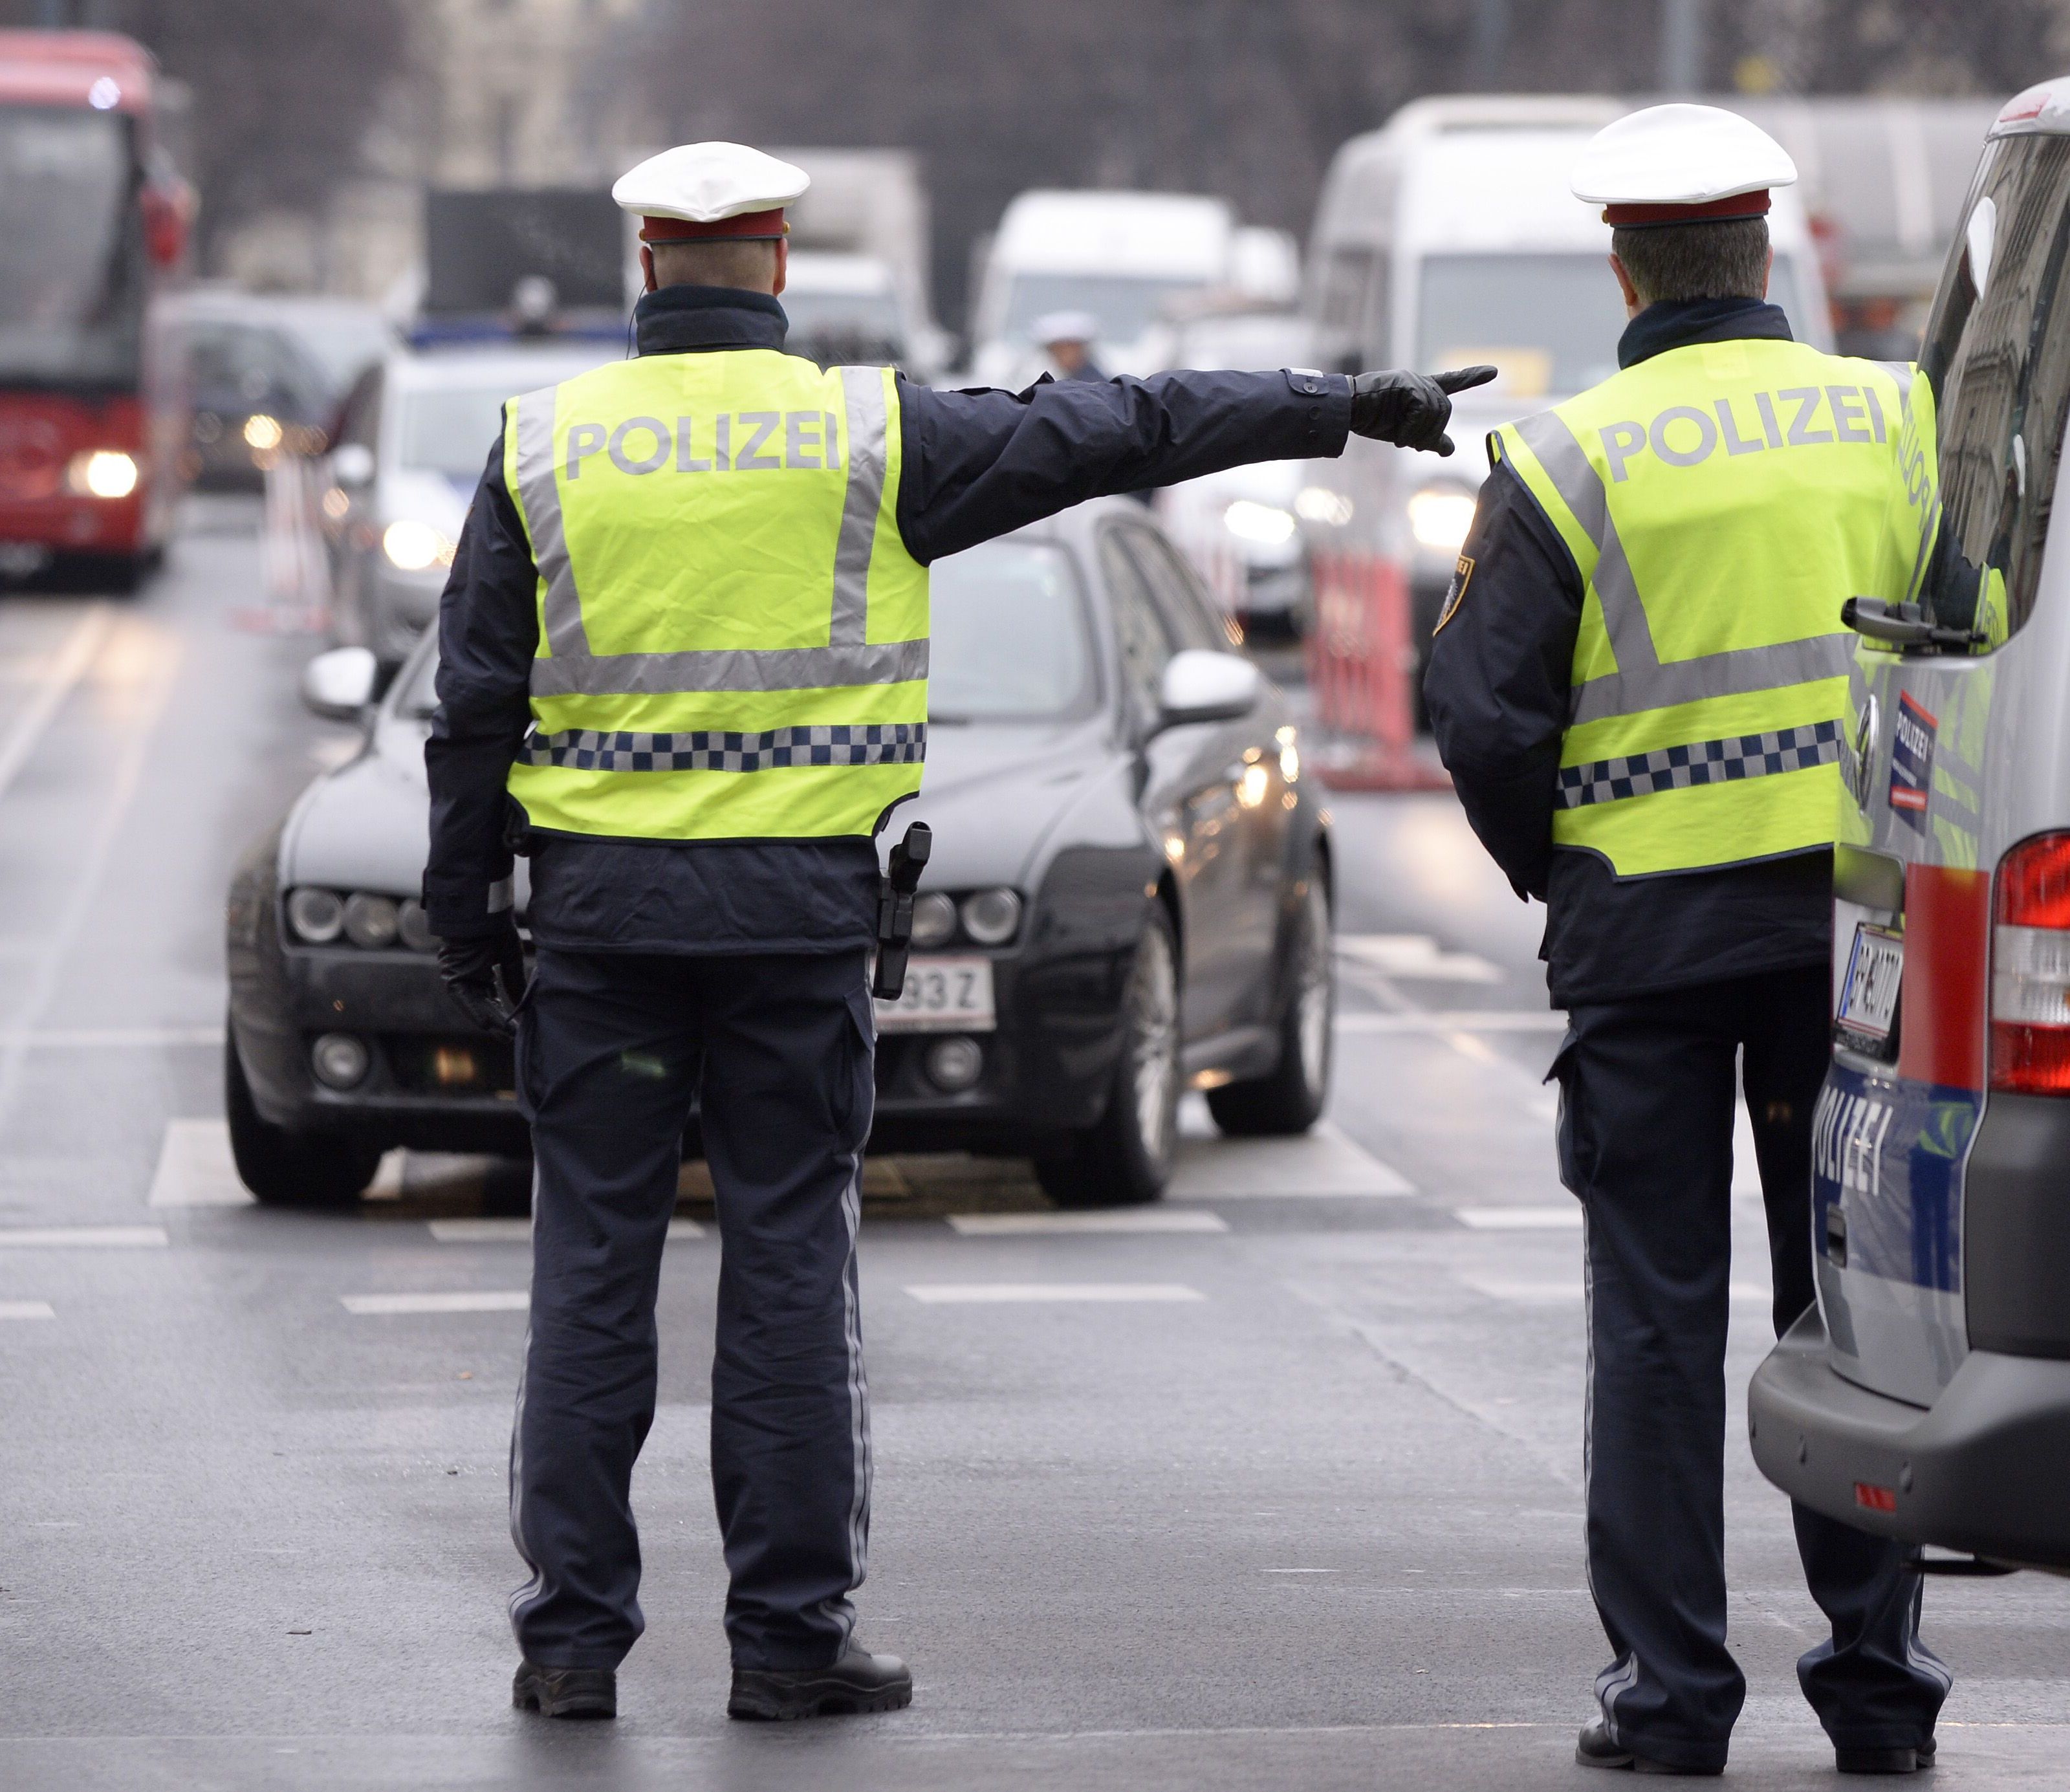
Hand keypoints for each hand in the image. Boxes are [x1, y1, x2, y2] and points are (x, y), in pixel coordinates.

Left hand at [436, 917, 527, 1036]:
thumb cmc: (495, 929)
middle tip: (513, 1038)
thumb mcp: (510, 958)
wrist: (480, 910)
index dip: (506, 1015)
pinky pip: (464, 998)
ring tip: (504, 1036)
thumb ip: (515, 982)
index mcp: (481, 974)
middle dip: (499, 1023)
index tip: (520, 1028)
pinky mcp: (452, 976)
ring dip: (489, 1021)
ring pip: (475, 1005)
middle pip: (484, 1007)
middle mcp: (469, 979)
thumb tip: (521, 1006)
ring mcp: (459, 978)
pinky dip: (475, 1010)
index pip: (493, 1001)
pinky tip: (486, 1023)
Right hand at [1349, 365, 1498, 455]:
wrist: (1347, 411)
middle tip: (1409, 444)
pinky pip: (1421, 411)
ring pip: (1435, 412)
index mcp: (1423, 389)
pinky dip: (1411, 430)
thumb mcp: (1405, 432)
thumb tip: (1450, 450)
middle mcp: (1422, 382)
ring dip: (1418, 434)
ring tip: (1400, 440)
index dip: (1473, 377)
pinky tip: (1398, 437)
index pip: (1453, 382)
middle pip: (1445, 410)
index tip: (1494, 371)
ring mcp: (1414, 381)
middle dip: (1431, 433)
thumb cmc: (1372, 419)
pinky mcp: (1406, 384)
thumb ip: (1429, 438)